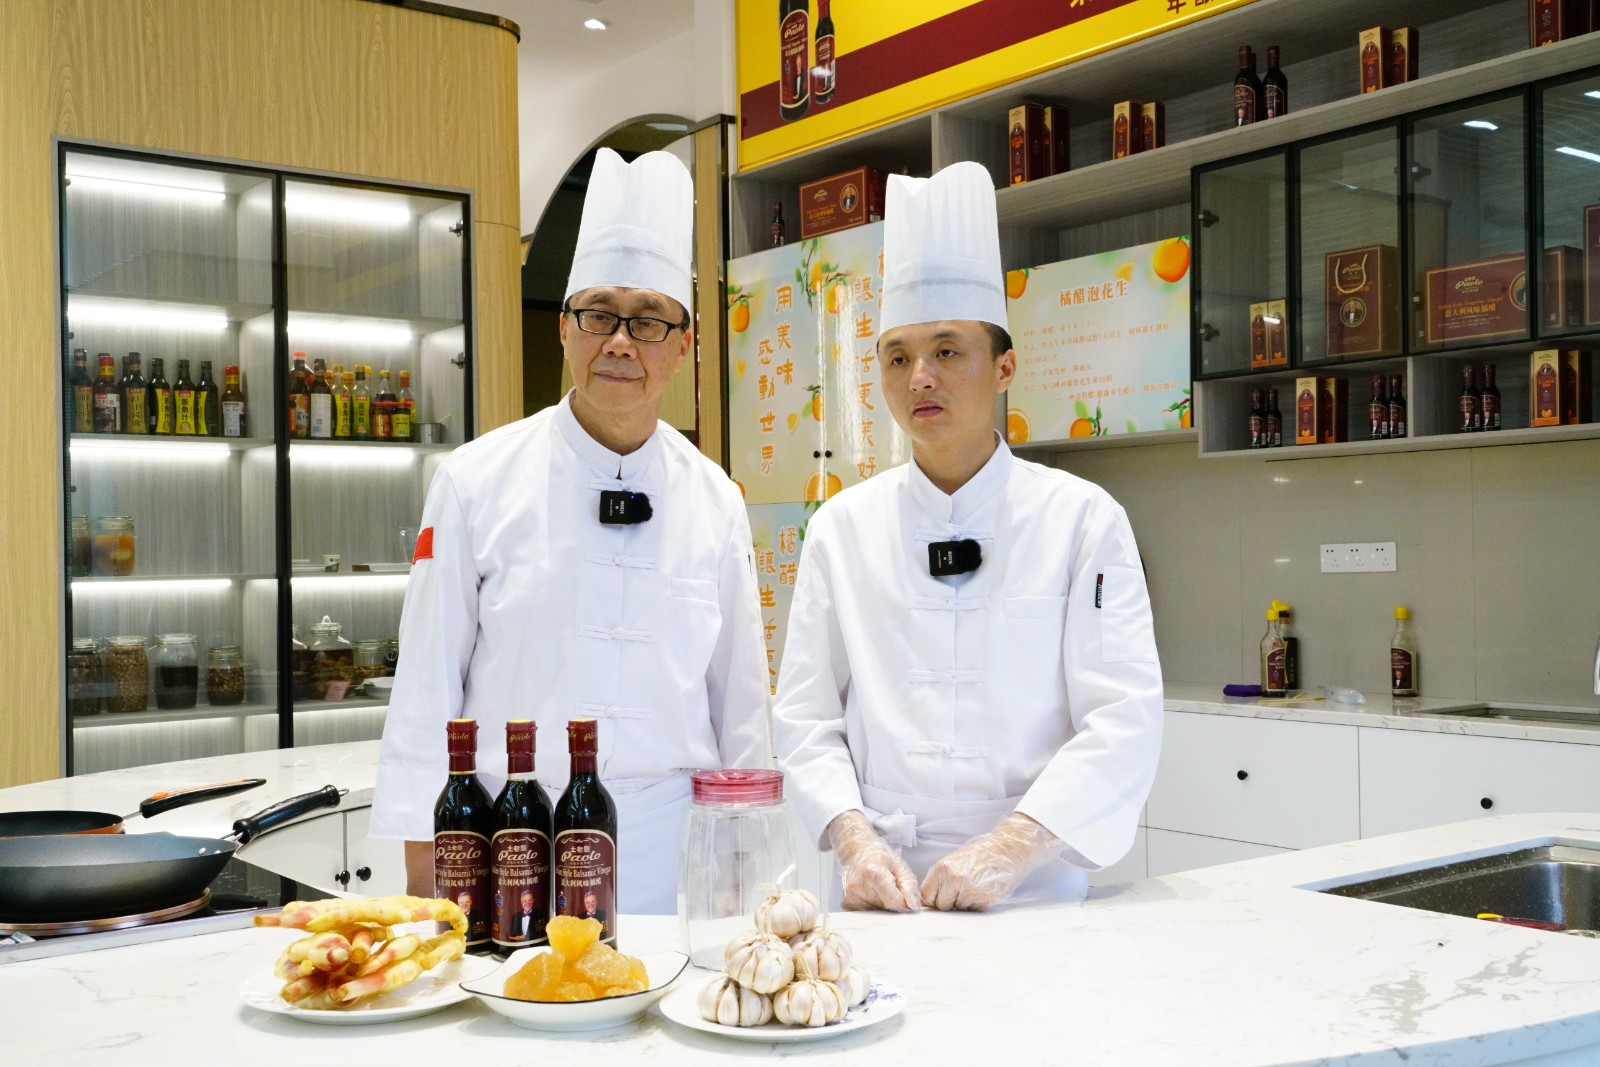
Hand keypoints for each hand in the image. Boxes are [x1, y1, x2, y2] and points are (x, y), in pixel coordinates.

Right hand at [826, 810, 921, 912]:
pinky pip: (868, 914)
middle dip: (894, 904)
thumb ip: (909, 886)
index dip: (905, 902)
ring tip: (881, 891)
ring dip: (884, 906)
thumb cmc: (879, 857)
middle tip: (893, 890)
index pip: (895, 901)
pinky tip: (872, 895)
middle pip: (886, 908)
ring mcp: (850, 896)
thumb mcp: (900, 866)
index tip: (907, 898)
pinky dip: (874, 908)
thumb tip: (913, 906)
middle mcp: (858, 886)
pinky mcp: (847, 903)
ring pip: (878, 913)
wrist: (856, 851)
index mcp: (873, 873)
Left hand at [920, 813, 1056, 910]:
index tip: (939, 899)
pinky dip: (977, 904)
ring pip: (958, 909)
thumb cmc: (979, 855)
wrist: (1006, 849)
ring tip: (975, 886)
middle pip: (942, 906)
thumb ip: (939, 880)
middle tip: (962, 889)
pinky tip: (984, 890)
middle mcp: (954, 879)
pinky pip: (973, 910)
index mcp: (942, 868)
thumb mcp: (953, 862)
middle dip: (950, 902)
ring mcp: (969, 890)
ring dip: (965, 903)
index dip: (933, 900)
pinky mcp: (984, 900)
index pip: (926, 896)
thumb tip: (927, 902)